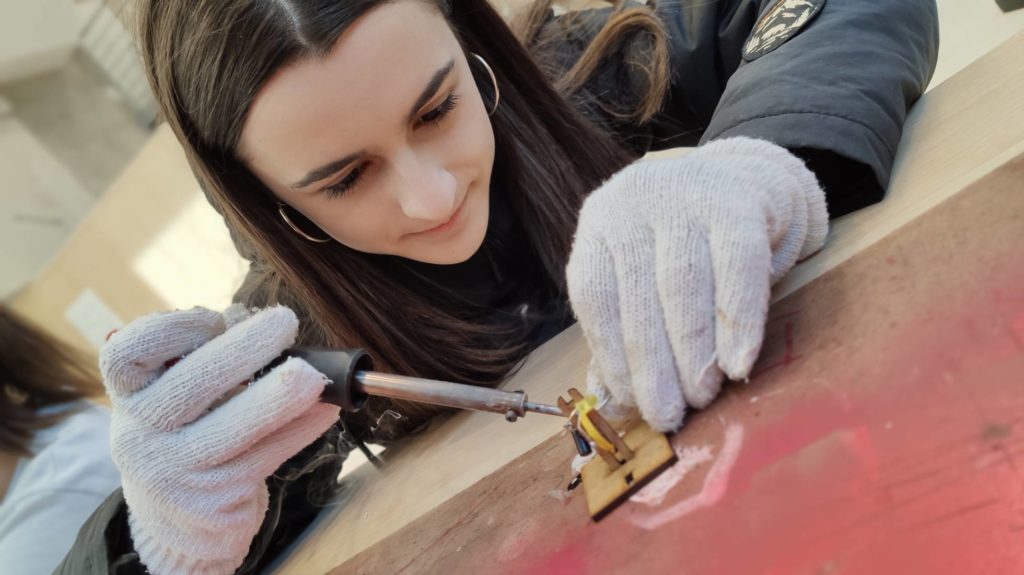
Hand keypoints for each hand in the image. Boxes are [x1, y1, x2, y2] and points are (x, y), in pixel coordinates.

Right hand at [101, 306, 338, 574]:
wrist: (180, 518)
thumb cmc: (188, 431)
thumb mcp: (177, 393)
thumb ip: (204, 357)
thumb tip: (259, 326)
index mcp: (128, 396)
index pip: (126, 354)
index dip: (171, 329)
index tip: (216, 319)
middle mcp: (139, 436)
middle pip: (188, 386)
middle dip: (242, 350)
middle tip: (284, 322)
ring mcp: (174, 475)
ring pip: (232, 430)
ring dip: (278, 398)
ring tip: (312, 376)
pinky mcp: (212, 504)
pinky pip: (265, 459)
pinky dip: (299, 430)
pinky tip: (324, 410)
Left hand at [566, 137, 827, 430]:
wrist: (741, 185)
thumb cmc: (678, 249)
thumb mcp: (640, 279)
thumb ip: (624, 336)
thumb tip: (613, 409)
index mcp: (600, 223)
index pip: (595, 294)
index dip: (610, 353)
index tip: (630, 403)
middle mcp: (634, 201)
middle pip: (640, 294)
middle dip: (654, 365)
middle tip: (668, 414)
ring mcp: (685, 196)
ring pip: (684, 284)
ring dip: (694, 351)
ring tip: (702, 396)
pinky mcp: (736, 204)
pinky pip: (738, 269)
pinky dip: (738, 323)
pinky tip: (737, 364)